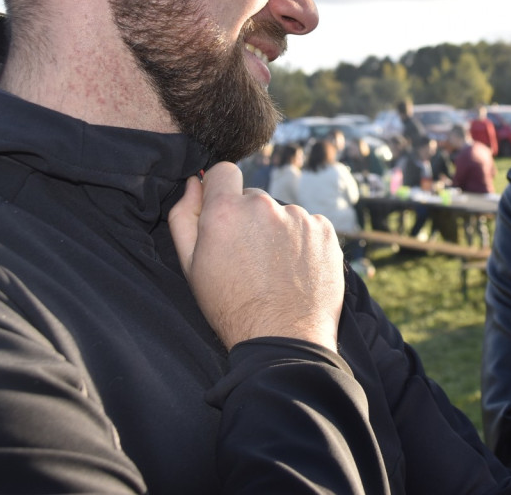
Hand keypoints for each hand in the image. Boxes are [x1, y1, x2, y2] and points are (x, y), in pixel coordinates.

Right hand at [168, 162, 344, 351]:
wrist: (284, 339)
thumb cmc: (231, 307)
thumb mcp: (192, 266)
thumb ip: (185, 217)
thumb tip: (194, 182)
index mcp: (226, 211)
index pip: (223, 172)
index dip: (221, 190)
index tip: (223, 210)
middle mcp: (264, 206)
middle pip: (253, 197)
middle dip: (248, 218)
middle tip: (248, 257)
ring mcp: (299, 217)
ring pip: (282, 213)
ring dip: (277, 231)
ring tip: (275, 270)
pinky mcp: (325, 230)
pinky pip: (308, 225)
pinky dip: (303, 242)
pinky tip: (296, 270)